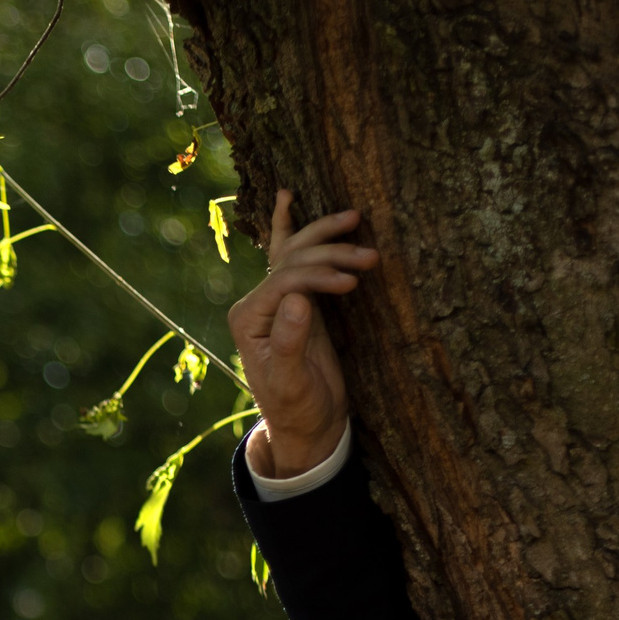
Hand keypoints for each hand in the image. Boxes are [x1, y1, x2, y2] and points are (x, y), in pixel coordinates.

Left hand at [229, 189, 379, 477]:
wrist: (306, 423)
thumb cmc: (299, 408)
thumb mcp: (294, 384)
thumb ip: (290, 344)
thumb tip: (297, 300)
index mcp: (248, 319)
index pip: (283, 280)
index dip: (318, 275)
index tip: (352, 283)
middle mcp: (256, 303)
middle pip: (291, 259)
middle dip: (330, 253)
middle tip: (370, 256)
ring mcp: (273, 299)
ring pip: (295, 251)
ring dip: (326, 235)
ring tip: (359, 219)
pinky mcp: (294, 300)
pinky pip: (288, 255)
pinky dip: (289, 225)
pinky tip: (287, 196)